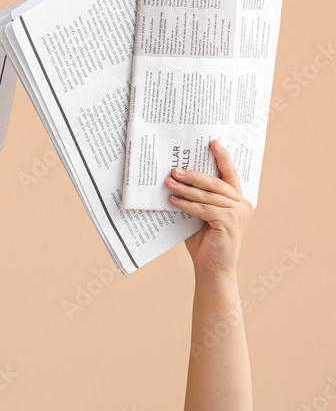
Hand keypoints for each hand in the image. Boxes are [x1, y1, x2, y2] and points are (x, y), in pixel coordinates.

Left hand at [167, 140, 252, 276]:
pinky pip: (204, 209)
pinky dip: (187, 204)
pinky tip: (173, 200)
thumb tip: (176, 178)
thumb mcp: (201, 215)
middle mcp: (242, 204)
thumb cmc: (204, 241)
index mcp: (238, 200)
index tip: (212, 142)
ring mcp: (238, 214)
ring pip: (208, 195)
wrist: (212, 268)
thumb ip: (197, 199)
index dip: (222, 157)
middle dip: (193, 174)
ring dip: (185, 188)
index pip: (229, 174)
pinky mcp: (230, 223)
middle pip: (215, 182)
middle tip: (175, 169)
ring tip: (168, 182)